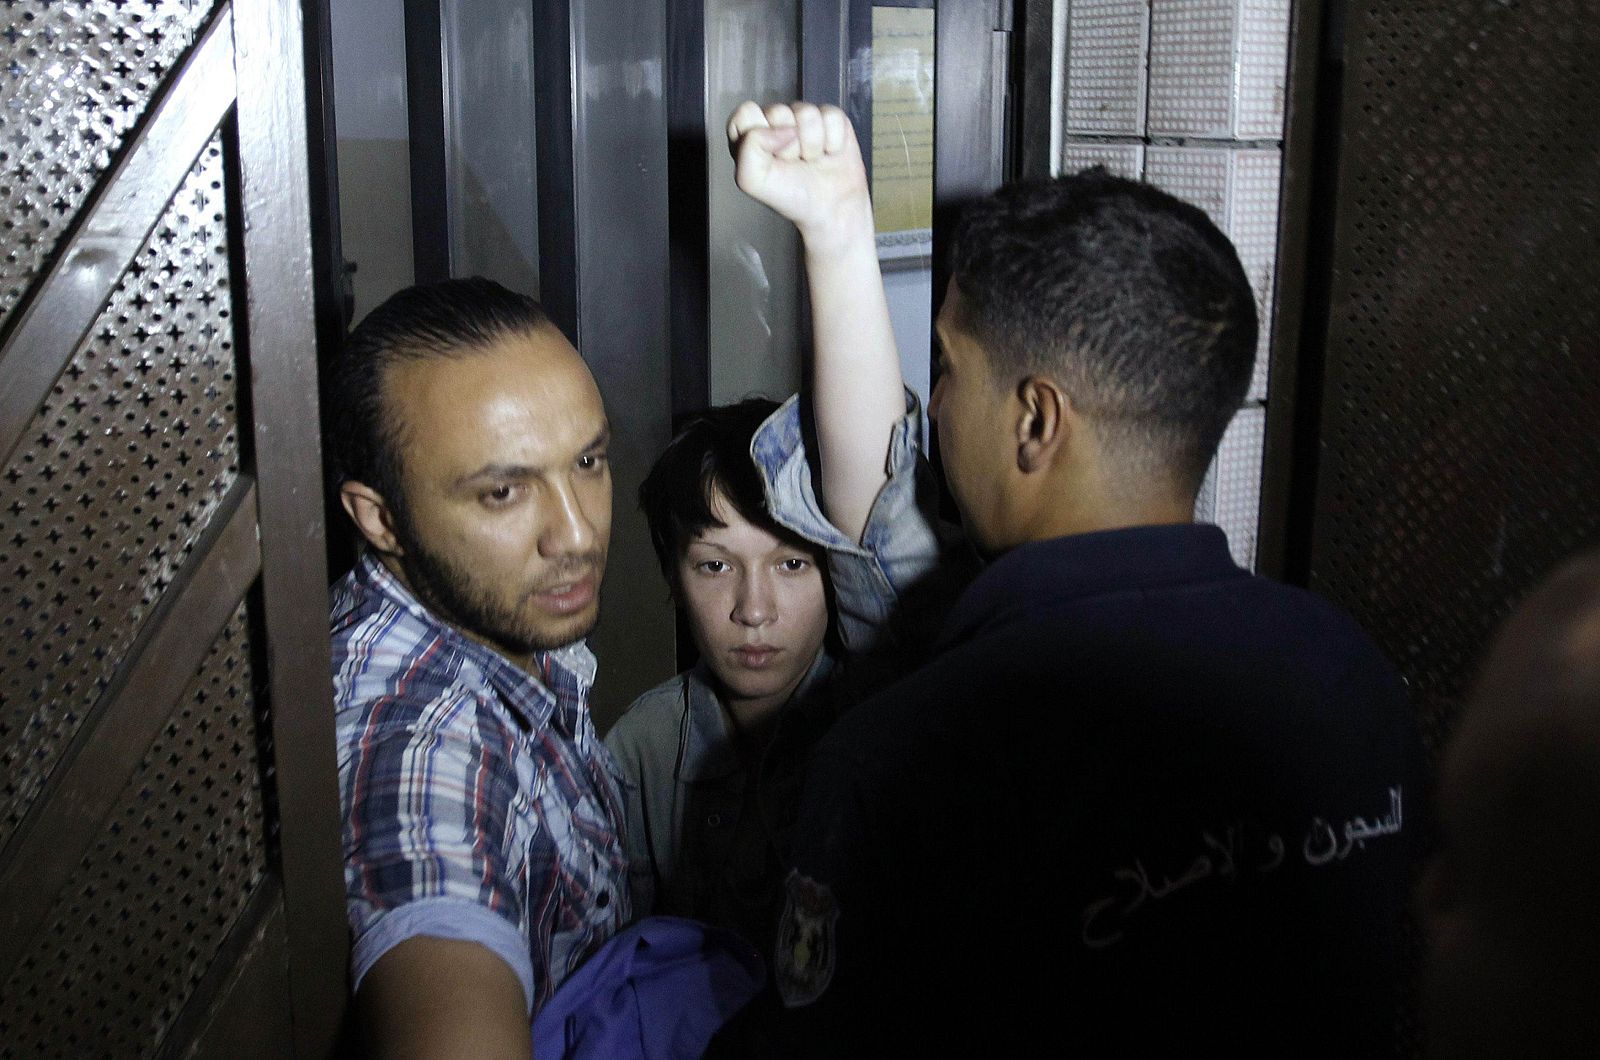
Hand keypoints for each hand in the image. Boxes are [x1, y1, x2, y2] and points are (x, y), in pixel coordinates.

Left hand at [727, 100, 870, 247]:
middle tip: (793, 162)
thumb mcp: (752, 181)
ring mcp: (804, 118)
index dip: (759, 135)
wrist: (831, 210)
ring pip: (807, 113)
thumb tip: (782, 129)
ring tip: (811, 160)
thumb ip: (749, 147)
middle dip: (788, 143)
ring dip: (812, 144)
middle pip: (778, 111)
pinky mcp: (831, 118)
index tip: (769, 159)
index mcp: (750, 135)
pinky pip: (832, 115)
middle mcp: (775, 123)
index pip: (746, 112)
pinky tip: (829, 153)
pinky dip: (833, 140)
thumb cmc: (791, 196)